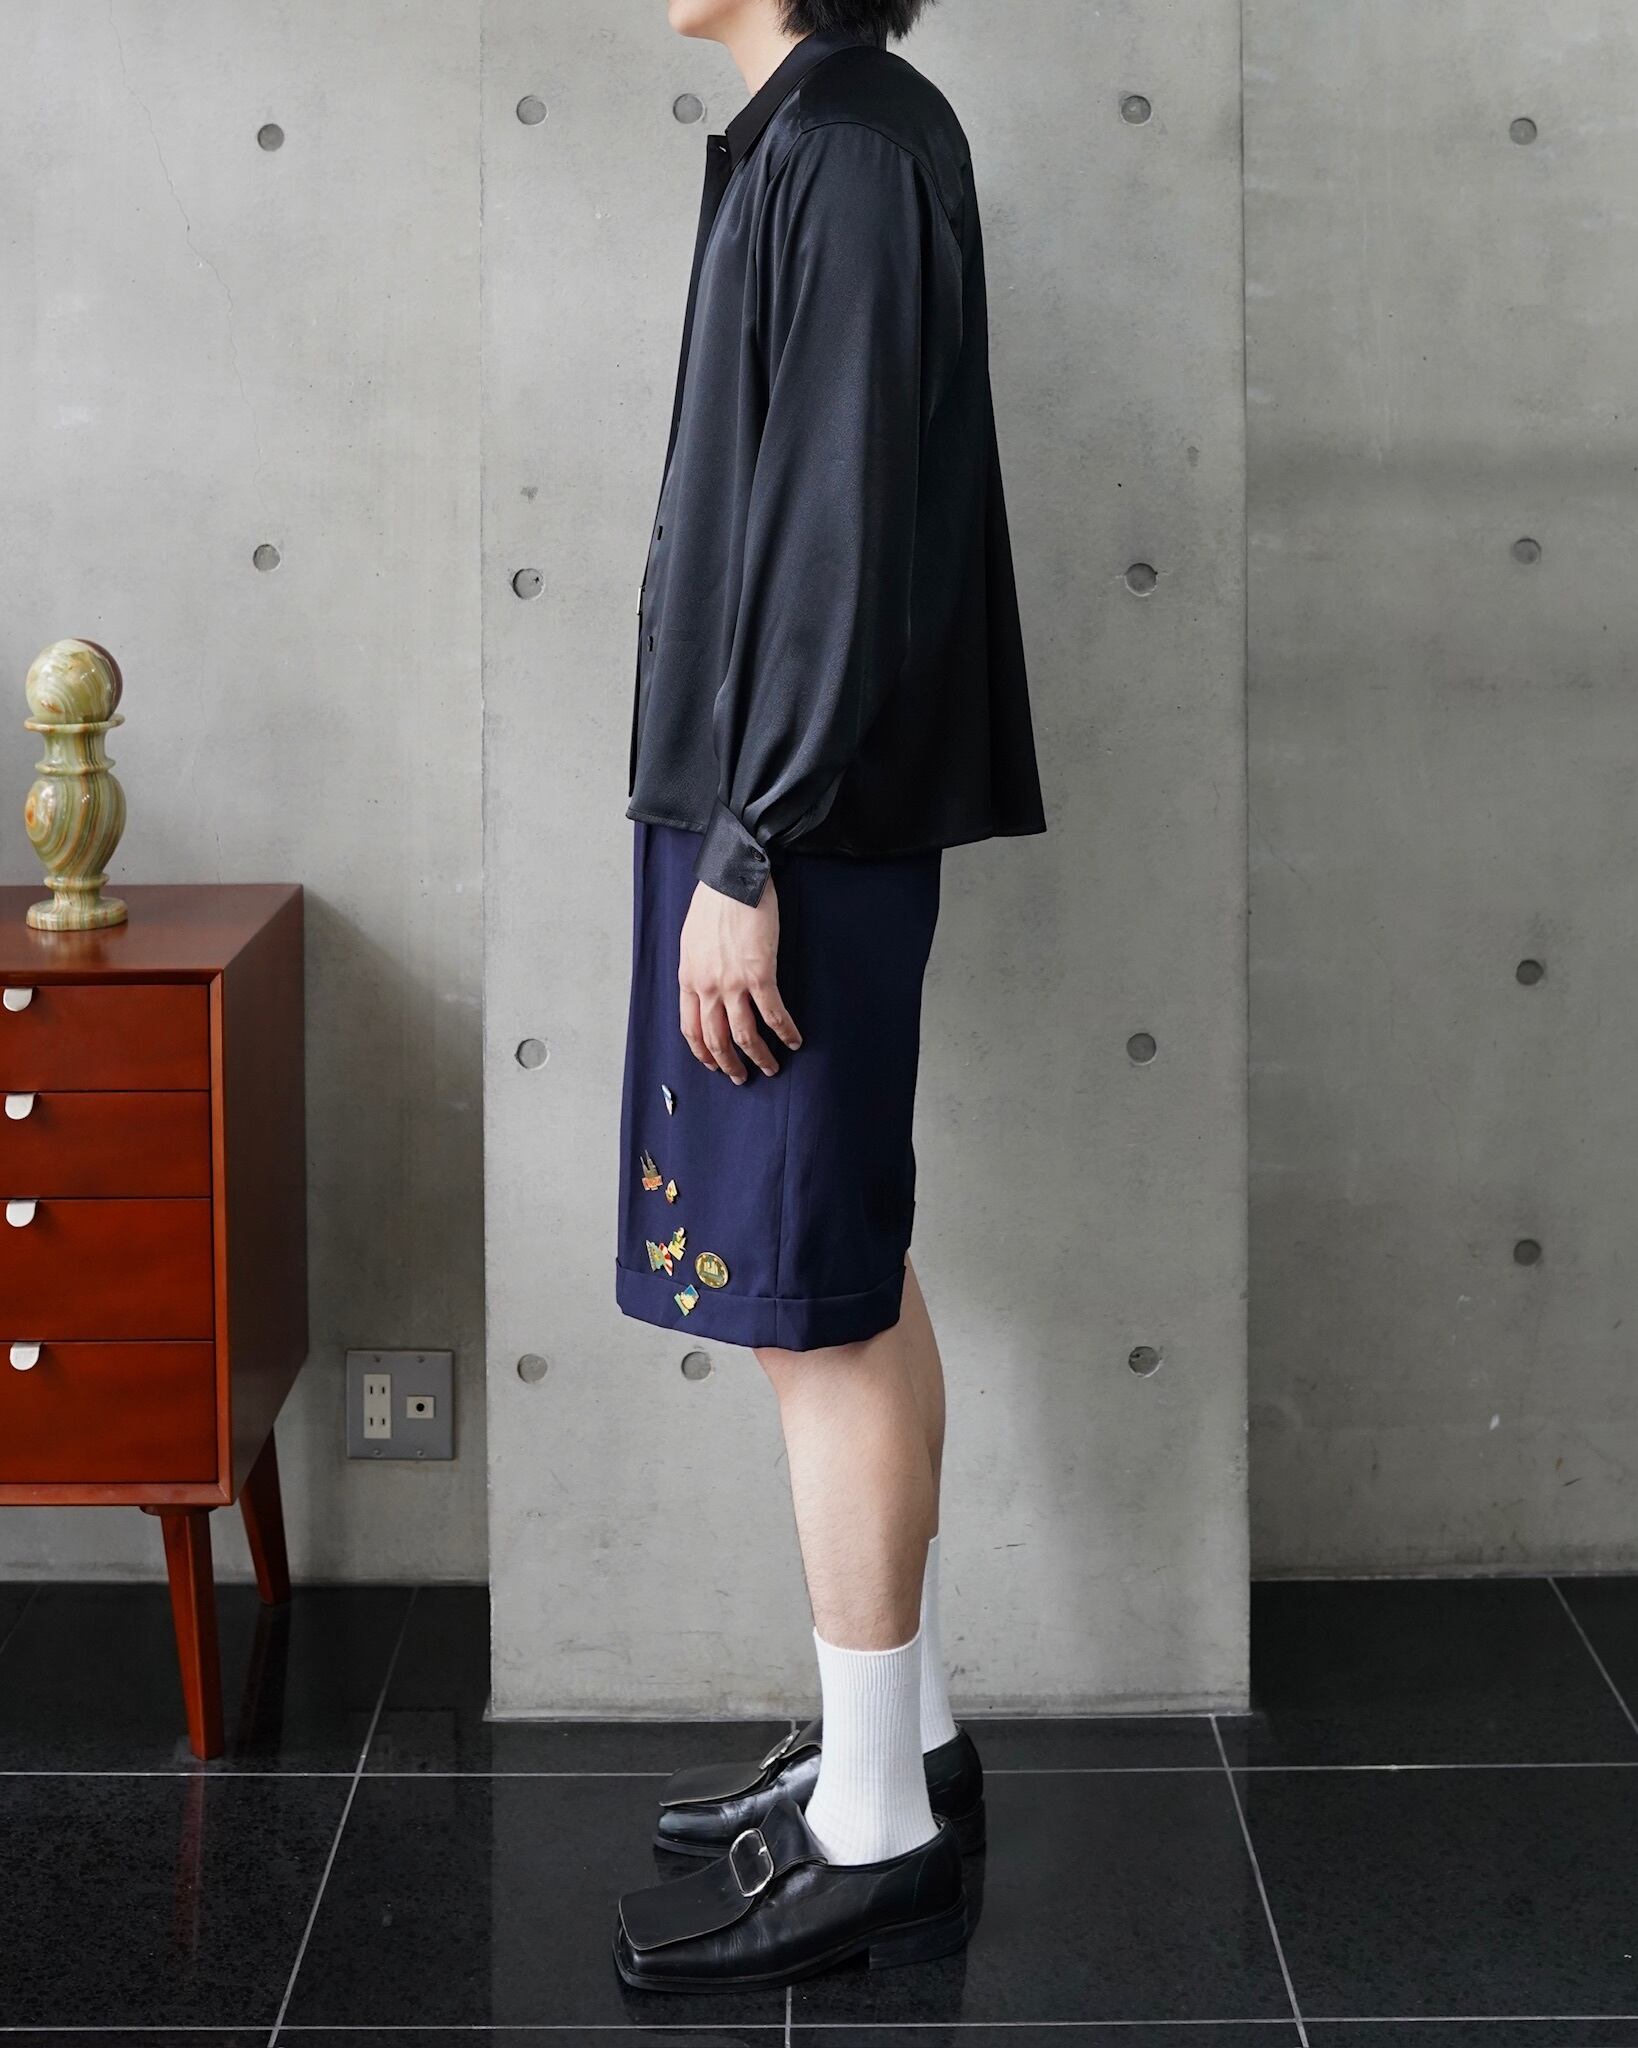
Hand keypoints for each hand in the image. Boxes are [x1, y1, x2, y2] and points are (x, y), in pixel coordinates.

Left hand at [678, 877, 802, 1082]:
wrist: (732, 877)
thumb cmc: (714, 901)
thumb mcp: (692, 939)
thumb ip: (698, 967)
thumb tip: (707, 983)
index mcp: (689, 978)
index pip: (690, 1027)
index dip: (702, 1052)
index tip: (713, 1064)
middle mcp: (707, 986)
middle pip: (715, 1039)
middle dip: (729, 1063)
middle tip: (740, 1077)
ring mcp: (733, 983)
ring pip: (744, 1034)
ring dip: (759, 1056)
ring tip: (770, 1068)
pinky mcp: (760, 974)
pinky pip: (773, 1014)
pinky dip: (785, 1032)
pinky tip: (794, 1041)